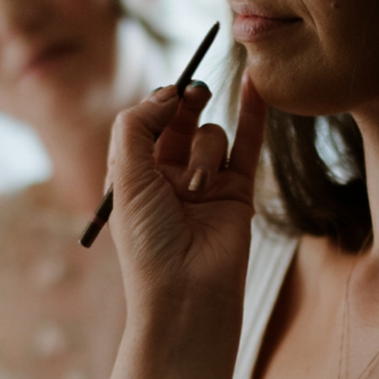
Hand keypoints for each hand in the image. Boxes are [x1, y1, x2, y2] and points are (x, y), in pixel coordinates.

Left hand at [106, 74, 265, 323]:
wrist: (187, 293)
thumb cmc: (148, 242)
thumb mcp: (125, 178)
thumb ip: (136, 126)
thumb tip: (168, 92)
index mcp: (134, 175)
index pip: (145, 123)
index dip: (156, 104)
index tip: (168, 96)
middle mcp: (168, 177)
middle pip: (179, 121)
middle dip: (185, 104)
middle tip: (195, 92)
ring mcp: (206, 184)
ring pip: (210, 136)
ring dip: (204, 151)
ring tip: (197, 188)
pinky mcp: (238, 192)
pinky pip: (247, 146)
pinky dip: (252, 116)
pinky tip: (253, 85)